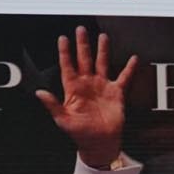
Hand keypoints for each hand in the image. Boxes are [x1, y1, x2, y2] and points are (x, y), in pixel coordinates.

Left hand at [35, 26, 137, 169]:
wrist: (99, 144)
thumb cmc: (80, 134)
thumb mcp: (63, 120)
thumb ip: (52, 105)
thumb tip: (40, 93)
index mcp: (73, 89)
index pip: (68, 66)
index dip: (65, 52)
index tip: (63, 39)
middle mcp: (87, 84)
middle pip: (84, 59)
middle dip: (83, 44)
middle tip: (81, 29)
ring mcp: (102, 87)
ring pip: (102, 63)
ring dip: (102, 50)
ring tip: (102, 37)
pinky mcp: (116, 93)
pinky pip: (124, 77)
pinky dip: (129, 68)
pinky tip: (133, 58)